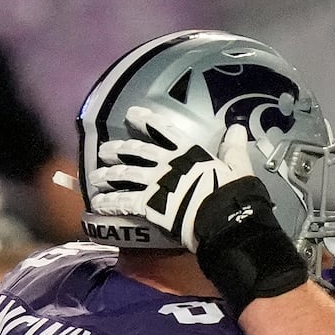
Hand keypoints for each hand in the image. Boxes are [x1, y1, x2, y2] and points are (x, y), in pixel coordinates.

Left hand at [89, 106, 256, 250]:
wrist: (224, 219)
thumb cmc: (233, 194)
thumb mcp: (238, 167)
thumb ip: (234, 148)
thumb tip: (238, 128)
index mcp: (188, 152)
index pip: (163, 130)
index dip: (146, 121)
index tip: (132, 114)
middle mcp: (167, 163)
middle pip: (136, 151)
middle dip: (118, 150)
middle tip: (104, 151)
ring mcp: (155, 183)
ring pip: (124, 174)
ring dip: (107, 176)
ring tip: (95, 178)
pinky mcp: (149, 204)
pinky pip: (123, 201)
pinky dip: (109, 203)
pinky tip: (98, 204)